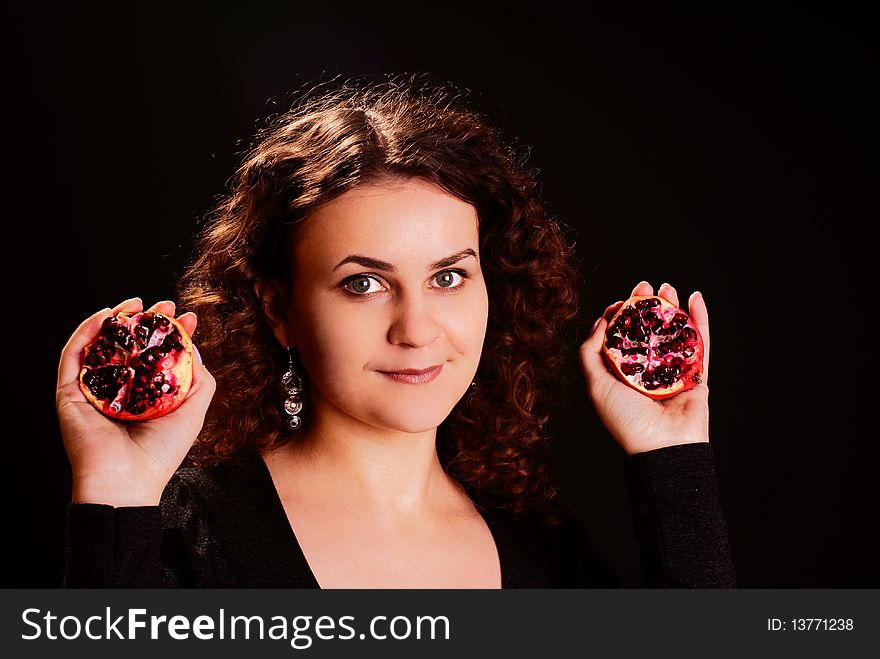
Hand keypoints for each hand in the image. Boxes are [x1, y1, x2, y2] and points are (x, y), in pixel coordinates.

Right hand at [56, 297, 215, 505]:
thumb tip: (194, 348)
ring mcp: (92, 390)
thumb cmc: (161, 453)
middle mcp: (117, 390)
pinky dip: (87, 331)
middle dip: (147, 320)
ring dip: (117, 318)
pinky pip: (74, 355)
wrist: (126, 482)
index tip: (188, 317)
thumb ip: (199, 380)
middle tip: (166, 305)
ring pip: (100, 344)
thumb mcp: (193, 411)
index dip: (171, 333)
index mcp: (144, 395)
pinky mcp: (69, 393)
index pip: (155, 356)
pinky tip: (106, 314)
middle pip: (129, 345)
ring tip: (139, 303)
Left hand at [578, 281, 710, 454]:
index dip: (620, 316)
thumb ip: (590, 353)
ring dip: (672, 307)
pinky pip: (700, 343)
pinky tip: (695, 298)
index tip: (621, 301)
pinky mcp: (696, 374)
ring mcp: (672, 371)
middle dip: (647, 305)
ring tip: (667, 287)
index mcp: (622, 374)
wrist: (663, 447)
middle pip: (649, 330)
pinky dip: (700, 320)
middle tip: (645, 285)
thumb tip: (599, 322)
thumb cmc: (626, 420)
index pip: (621, 337)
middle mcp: (647, 371)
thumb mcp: (595, 385)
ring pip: (674, 332)